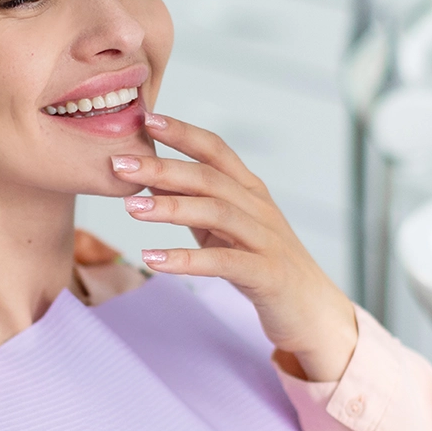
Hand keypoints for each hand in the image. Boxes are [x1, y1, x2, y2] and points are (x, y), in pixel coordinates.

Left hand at [110, 112, 356, 381]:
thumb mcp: (225, 229)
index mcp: (250, 190)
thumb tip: (149, 179)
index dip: (183, 132)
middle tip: (119, 165)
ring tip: (130, 208)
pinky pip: (223, 262)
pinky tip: (152, 259)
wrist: (312, 311)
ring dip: (170, 207)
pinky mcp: (266, 274)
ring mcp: (266, 240)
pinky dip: (186, 259)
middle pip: (209, 178)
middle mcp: (260, 207)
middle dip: (163, 168)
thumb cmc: (262, 265)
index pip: (215, 149)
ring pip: (217, 213)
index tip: (146, 119)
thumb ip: (195, 203)